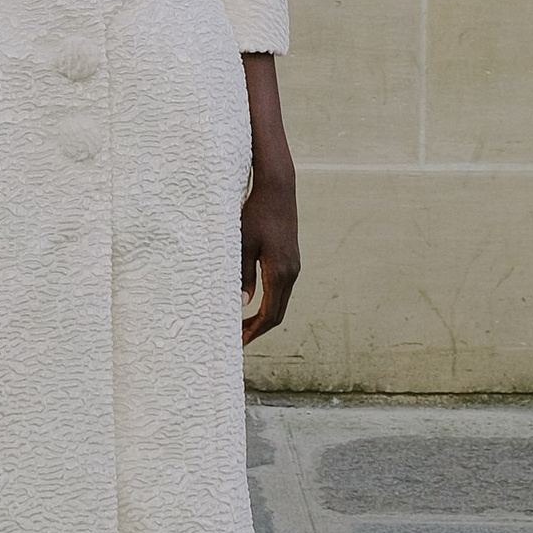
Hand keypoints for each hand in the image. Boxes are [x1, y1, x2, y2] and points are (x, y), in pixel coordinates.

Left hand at [241, 163, 300, 342]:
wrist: (277, 189)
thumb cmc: (256, 214)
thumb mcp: (242, 244)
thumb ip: (242, 276)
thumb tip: (242, 304)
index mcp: (280, 273)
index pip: (269, 314)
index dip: (254, 332)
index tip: (240, 343)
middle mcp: (291, 273)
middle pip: (277, 313)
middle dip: (258, 329)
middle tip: (238, 339)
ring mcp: (293, 266)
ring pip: (280, 302)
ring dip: (263, 316)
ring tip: (242, 325)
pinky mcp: (291, 259)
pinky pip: (281, 289)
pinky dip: (268, 302)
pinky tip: (252, 302)